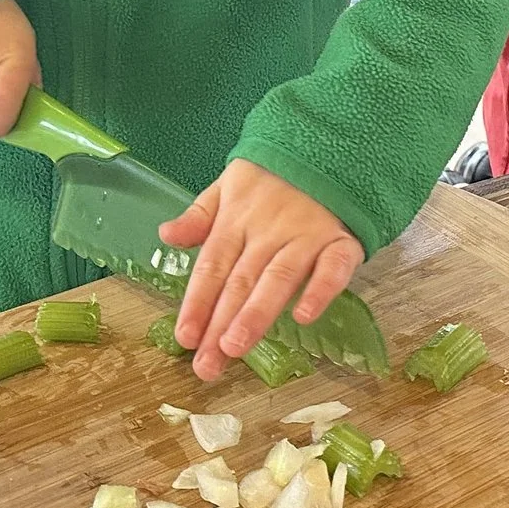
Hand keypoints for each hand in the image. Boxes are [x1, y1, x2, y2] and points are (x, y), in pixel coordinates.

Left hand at [160, 160, 362, 382]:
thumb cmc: (274, 175)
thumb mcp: (229, 185)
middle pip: (241, 281)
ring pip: (279, 277)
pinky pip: (334, 266)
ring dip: (258, 312)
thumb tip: (166, 236)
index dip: (197, 303)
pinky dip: (321, 290)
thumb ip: (200, 216)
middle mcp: (269, 230)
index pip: (212, 267)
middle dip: (221, 324)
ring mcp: (307, 234)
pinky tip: (305, 316)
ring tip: (237, 346)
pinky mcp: (342, 239)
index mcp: (237, 220)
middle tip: (207, 364)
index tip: (185, 338)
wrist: (328, 143)